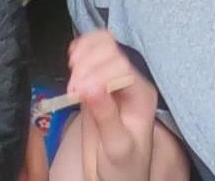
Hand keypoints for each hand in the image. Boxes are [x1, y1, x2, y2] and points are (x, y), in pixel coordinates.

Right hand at [67, 31, 158, 180]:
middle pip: (110, 51)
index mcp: (142, 95)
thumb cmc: (123, 166)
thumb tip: (91, 87)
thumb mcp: (117, 147)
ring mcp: (114, 78)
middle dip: (87, 66)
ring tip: (72, 80)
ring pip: (101, 46)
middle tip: (73, 91)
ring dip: (82, 56)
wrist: (116, 176)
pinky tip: (72, 60)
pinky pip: (92, 52)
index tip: (79, 92)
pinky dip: (80, 50)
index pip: (121, 66)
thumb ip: (106, 116)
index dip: (97, 74)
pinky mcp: (97, 80)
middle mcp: (131, 81)